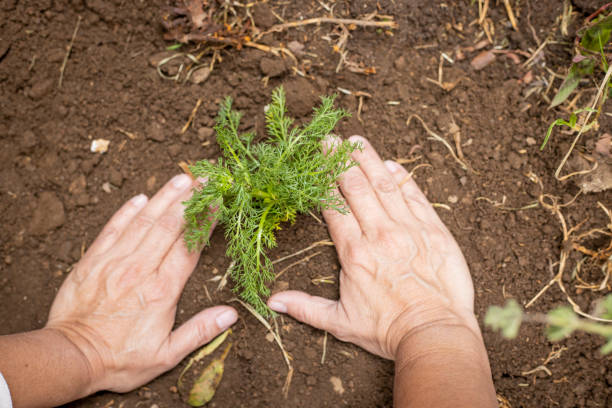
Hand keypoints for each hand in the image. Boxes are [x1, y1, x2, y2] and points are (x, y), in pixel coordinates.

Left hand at [46, 174, 237, 392]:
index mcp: (161, 291)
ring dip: (164, 197)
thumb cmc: (121, 359)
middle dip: (189, 200)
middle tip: (205, 179)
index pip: (189, 247)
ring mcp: (113, 262)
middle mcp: (138, 270)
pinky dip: (127, 211)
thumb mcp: (166, 356)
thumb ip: (199, 332)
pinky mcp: (92, 261)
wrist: (72, 358)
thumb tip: (230, 315)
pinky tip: (140, 198)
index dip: (205, 221)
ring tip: (182, 178)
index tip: (218, 202)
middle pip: (169, 226)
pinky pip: (112, 229)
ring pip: (143, 221)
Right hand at [267, 136, 480, 358]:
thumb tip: (272, 302)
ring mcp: (409, 229)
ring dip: (370, 160)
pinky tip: (392, 166)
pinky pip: (416, 197)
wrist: (435, 334)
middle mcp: (380, 235)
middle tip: (331, 140)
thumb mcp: (340, 323)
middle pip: (357, 187)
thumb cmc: (387, 331)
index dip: (323, 182)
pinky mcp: (435, 231)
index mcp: (355, 253)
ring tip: (357, 141)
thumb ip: (305, 308)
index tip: (315, 162)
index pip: (334, 207)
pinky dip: (403, 179)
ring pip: (386, 185)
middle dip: (341, 161)